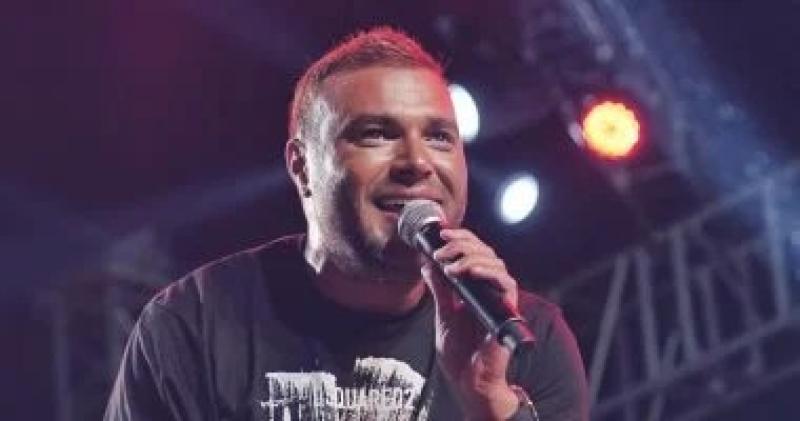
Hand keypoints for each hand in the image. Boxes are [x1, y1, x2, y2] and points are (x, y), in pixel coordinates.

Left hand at [422, 228, 520, 419]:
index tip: (441, 234)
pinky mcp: (508, 308)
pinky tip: (467, 271)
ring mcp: (500, 297)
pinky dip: (487, 272)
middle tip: (441, 250)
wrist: (469, 377)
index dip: (461, 238)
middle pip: (486, 251)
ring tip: (449, 265)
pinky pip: (506, 282)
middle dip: (462, 244)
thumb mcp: (443, 311)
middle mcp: (491, 288)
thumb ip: (439, 287)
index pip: (474, 251)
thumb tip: (426, 262)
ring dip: (470, 256)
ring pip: (496, 262)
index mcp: (477, 286)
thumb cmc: (460, 349)